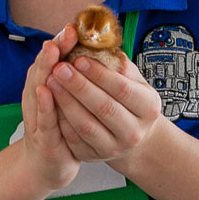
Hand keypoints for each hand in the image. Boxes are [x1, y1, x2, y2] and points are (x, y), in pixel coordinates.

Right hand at [16, 35, 81, 194]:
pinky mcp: (41, 140)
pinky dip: (44, 104)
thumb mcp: (67, 97)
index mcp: (40, 85)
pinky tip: (45, 89)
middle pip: (40, 71)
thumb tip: (94, 46)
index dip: (57, 44)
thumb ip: (74, 74)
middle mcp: (35, 99)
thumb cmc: (64, 126)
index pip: (46, 61)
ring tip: (51, 52)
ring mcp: (35, 119)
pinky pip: (43, 120)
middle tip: (59, 34)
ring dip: (44, 70)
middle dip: (51, 52)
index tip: (69, 27)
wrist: (51, 164)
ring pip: (37, 91)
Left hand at [48, 37, 166, 172]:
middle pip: (104, 108)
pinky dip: (60, 120)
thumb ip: (117, 63)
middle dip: (79, 86)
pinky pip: (74, 139)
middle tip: (59, 67)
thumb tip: (97, 42)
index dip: (99, 74)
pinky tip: (50, 103)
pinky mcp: (94, 157)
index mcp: (149, 108)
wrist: (129, 132)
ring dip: (66, 102)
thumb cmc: (127, 98)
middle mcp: (135, 132)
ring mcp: (115, 148)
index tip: (78, 58)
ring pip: (86, 125)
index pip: (122, 89)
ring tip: (50, 81)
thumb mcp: (131, 79)